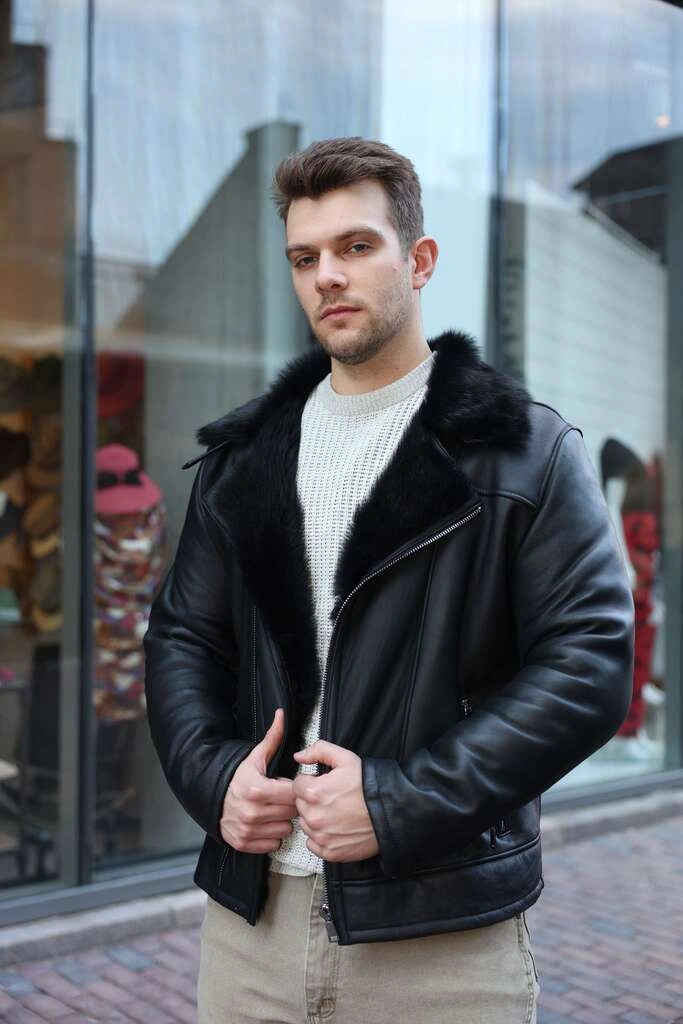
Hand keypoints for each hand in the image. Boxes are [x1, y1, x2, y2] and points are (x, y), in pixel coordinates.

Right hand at [220, 709, 295, 852]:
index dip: (293, 790)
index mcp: (257, 789)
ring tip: (273, 811)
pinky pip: (274, 844)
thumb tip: (281, 714)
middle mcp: (252, 812)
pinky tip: (265, 823)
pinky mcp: (244, 844)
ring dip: (282, 821)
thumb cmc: (237, 778)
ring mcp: (248, 830)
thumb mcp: (254, 758)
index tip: (287, 787)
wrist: (211, 798)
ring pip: (286, 830)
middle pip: (292, 812)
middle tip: (280, 798)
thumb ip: (272, 738)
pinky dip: (273, 835)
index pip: (294, 795)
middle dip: (289, 805)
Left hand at [292, 741, 379, 862]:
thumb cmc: (369, 785)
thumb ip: (318, 750)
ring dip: (315, 818)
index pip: (297, 786)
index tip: (322, 784)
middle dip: (311, 800)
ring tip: (336, 812)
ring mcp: (322, 837)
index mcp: (314, 793)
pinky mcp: (330, 852)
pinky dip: (320, 837)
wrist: (391, 811)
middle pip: (300, 806)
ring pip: (306, 824)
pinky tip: (335, 828)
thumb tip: (299, 756)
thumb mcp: (345, 758)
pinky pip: (313, 844)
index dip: (310, 782)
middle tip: (331, 798)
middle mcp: (315, 817)